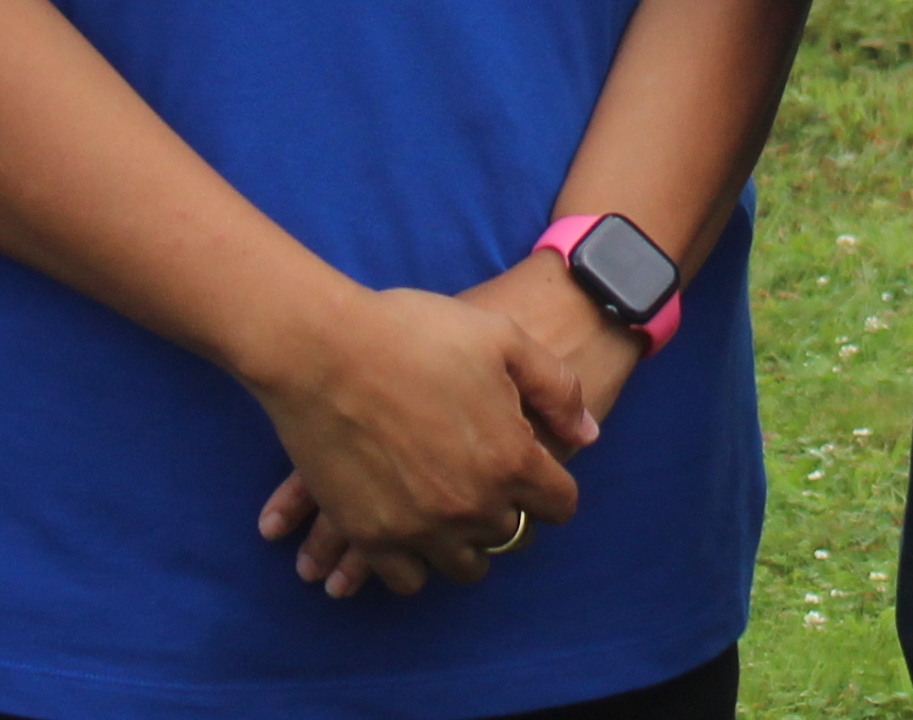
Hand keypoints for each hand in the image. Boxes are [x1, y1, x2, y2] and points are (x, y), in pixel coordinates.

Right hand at [240, 283, 589, 597]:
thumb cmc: (414, 333)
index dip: (552, 489)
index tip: (536, 475)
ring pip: (463, 566)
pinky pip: (406, 579)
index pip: (559, 505)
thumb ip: (556, 389)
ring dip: (463, 543)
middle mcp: (472, 506)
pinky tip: (408, 533)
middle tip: (485, 483)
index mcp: (511, 460)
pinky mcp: (370, 537)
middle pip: (511, 537)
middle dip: (507, 512)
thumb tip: (588, 434)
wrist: (323, 349)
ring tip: (449, 512)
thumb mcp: (502, 338)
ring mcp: (420, 528)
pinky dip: (412, 563)